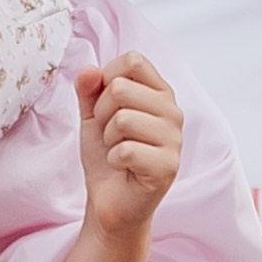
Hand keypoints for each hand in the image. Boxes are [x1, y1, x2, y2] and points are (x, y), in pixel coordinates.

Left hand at [76, 52, 183, 237]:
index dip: (106, 79)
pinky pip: (125, 150)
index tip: (106, 105)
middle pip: (121, 87)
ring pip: (122, 119)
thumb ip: (89, 89)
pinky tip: (123, 168)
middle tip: (111, 136)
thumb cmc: (107, 155)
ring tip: (118, 151)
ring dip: (108, 139)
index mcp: (159, 92)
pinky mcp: (168, 166)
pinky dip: (113, 160)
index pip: (133, 61)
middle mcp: (172, 111)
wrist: (110, 201)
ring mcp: (174, 138)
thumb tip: (87, 70)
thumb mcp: (92, 116)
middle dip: (102, 114)